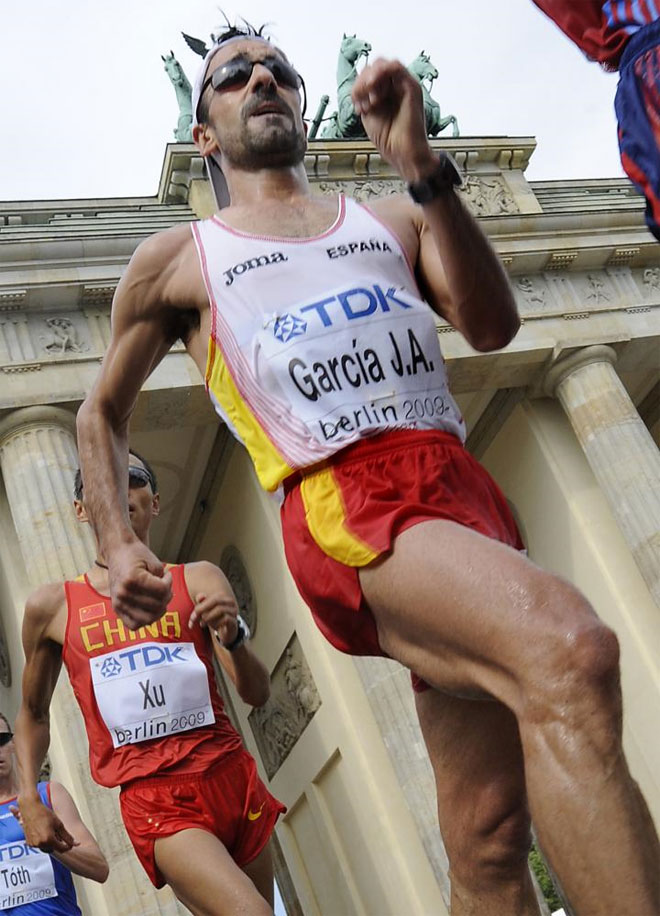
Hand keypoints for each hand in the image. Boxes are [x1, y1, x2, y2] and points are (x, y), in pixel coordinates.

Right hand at [13, 799, 78, 853]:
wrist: (30, 808)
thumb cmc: (45, 814)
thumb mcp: (59, 824)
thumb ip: (67, 836)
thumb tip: (76, 844)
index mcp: (48, 840)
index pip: (62, 849)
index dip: (68, 846)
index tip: (70, 842)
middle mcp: (40, 844)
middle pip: (53, 849)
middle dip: (58, 843)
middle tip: (58, 832)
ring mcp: (33, 844)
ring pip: (46, 848)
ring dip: (50, 843)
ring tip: (50, 830)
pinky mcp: (29, 843)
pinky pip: (39, 846)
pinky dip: (43, 841)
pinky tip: (43, 831)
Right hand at [108, 541, 171, 629]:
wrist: (118, 552)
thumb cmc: (137, 554)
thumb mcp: (154, 562)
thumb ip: (164, 581)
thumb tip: (166, 599)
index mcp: (132, 579)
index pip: (162, 591)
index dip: (169, 583)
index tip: (166, 575)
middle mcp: (123, 593)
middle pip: (157, 606)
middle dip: (166, 596)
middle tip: (165, 587)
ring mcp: (118, 603)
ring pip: (148, 619)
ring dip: (159, 610)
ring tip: (159, 598)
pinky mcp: (116, 608)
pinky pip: (133, 625)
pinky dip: (145, 620)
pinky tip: (150, 608)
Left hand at [189, 592, 237, 646]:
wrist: (226, 632)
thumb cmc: (214, 619)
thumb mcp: (206, 612)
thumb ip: (201, 603)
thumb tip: (199, 597)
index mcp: (222, 597)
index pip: (209, 598)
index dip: (199, 607)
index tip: (192, 618)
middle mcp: (229, 602)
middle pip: (215, 600)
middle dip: (202, 609)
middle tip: (194, 619)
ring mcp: (233, 611)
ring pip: (220, 609)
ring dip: (208, 617)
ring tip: (203, 624)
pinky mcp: (234, 621)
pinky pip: (225, 619)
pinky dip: (216, 623)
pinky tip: (213, 627)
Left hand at [351, 58, 435, 181]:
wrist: (402, 152)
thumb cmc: (389, 139)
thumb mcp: (369, 113)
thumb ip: (364, 96)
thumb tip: (357, 85)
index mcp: (386, 93)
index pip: (368, 75)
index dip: (358, 86)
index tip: (357, 106)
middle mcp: (396, 87)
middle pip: (373, 67)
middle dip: (361, 83)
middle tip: (360, 100)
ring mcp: (404, 85)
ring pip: (382, 65)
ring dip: (369, 79)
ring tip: (368, 98)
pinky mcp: (411, 86)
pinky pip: (395, 67)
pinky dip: (380, 73)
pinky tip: (373, 87)